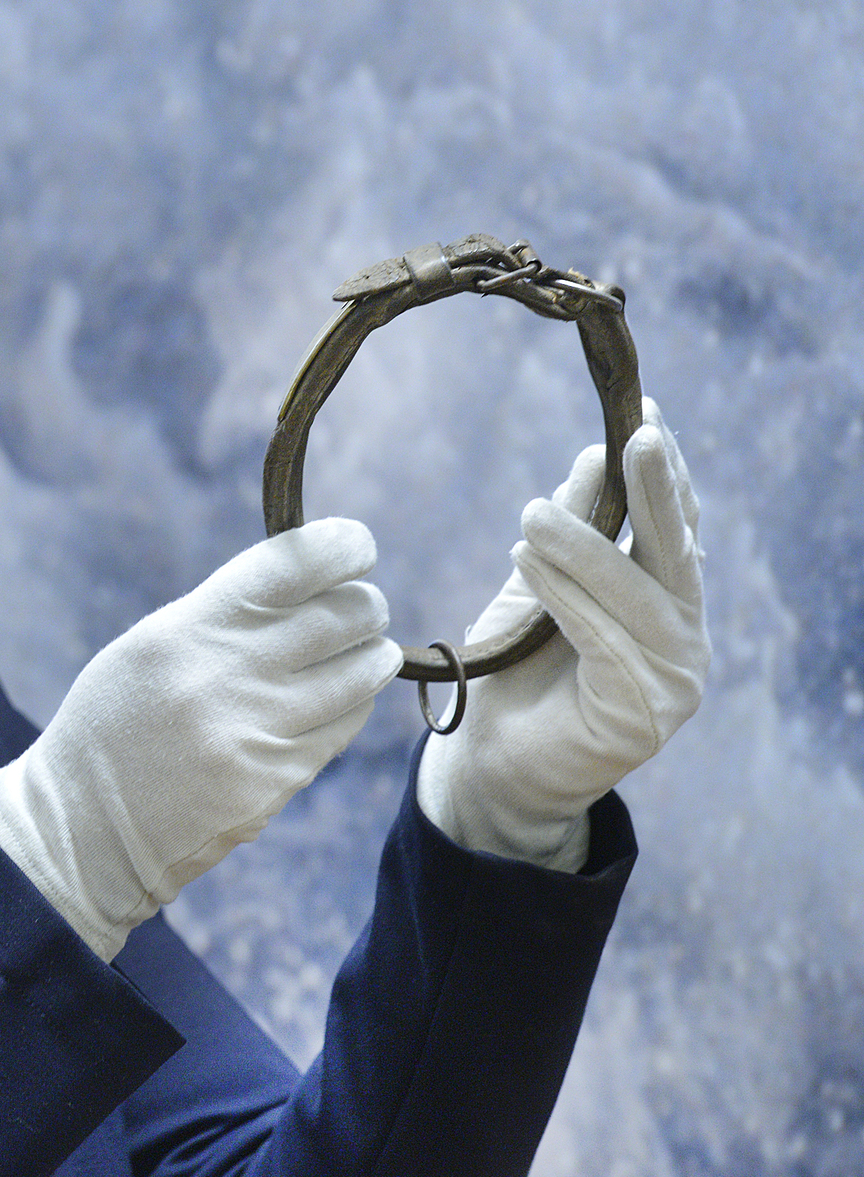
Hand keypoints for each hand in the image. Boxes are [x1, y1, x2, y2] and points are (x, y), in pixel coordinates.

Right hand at [0, 518, 403, 959]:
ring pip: (360, 675)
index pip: (294, 565)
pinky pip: (342, 727)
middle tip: (363, 607)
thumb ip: (221, 617)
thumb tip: (309, 586)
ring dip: (372, 656)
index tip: (357, 547)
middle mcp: (224, 677)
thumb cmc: (114, 726)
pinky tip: (334, 702)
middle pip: (342, 616)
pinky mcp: (275, 781)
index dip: (343, 547)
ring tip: (366, 652)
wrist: (85, 828)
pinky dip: (350, 707)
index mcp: (186, 631)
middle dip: (364, 606)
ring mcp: (255, 733)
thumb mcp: (148, 649)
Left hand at [417, 398, 708, 869]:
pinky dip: (567, 599)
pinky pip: (606, 642)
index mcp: (669, 602)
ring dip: (586, 548)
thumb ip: (574, 530)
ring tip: (532, 514)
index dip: (665, 473)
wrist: (490, 763)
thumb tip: (591, 455)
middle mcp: (686, 639)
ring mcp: (676, 682)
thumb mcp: (540, 584)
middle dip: (657, 491)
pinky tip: (529, 564)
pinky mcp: (646, 716)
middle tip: (635, 435)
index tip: (644, 414)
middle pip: (677, 552)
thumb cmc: (514, 671)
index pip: (677, 528)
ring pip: (638, 595)